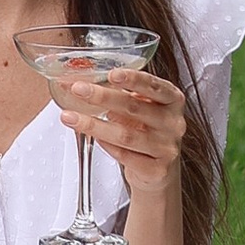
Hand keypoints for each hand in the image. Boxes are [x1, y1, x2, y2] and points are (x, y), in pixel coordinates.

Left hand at [53, 61, 186, 197]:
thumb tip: (80, 84)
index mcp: (172, 100)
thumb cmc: (147, 131)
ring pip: (125, 135)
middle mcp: (173, 123)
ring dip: (94, 124)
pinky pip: (125, 156)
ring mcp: (167, 147)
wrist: (159, 170)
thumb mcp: (141, 108)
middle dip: (103, 97)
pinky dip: (105, 145)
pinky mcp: (157, 170)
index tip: (112, 74)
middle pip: (134, 107)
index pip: (154, 85)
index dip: (133, 79)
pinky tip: (92, 137)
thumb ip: (120, 94)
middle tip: (79, 90)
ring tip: (70, 117)